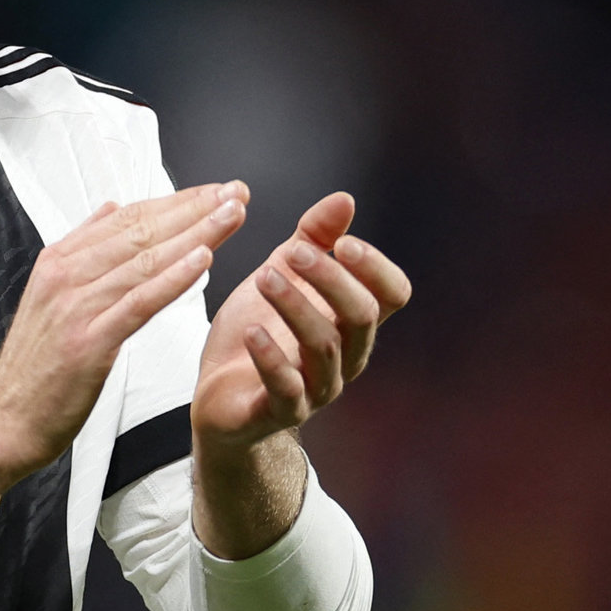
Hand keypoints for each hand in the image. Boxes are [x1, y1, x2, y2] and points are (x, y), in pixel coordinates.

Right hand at [0, 182, 248, 474]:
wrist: (5, 420)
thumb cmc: (35, 366)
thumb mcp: (49, 295)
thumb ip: (81, 249)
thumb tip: (110, 209)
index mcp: (59, 260)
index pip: (128, 219)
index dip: (176, 201)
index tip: (217, 191)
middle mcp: (65, 276)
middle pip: (141, 232)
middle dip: (195, 209)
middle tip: (236, 192)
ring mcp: (75, 308)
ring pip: (145, 261)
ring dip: (195, 234)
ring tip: (232, 215)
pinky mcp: (88, 343)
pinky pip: (138, 303)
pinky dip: (173, 278)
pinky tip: (204, 259)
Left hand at [194, 192, 410, 456]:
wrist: (219, 396)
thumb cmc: (259, 331)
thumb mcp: (281, 275)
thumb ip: (312, 239)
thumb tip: (345, 199)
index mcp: (352, 322)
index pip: (392, 295)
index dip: (375, 268)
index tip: (342, 242)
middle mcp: (346, 357)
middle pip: (362, 316)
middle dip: (331, 280)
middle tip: (294, 253)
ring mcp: (317, 389)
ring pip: (324, 347)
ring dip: (295, 307)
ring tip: (264, 278)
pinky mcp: (280, 411)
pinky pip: (287, 389)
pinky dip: (271, 358)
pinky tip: (252, 332)